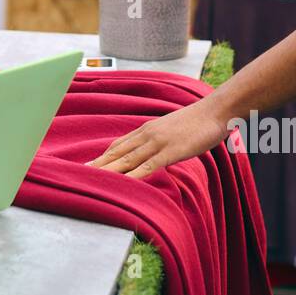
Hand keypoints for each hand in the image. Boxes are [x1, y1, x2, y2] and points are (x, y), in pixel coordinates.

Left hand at [85, 101, 231, 177]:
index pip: (119, 144)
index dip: (103, 156)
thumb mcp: (172, 130)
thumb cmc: (197, 122)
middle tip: (80, 174)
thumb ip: (160, 141)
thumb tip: (153, 153)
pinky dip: (134, 175)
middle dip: (99, 164)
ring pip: (128, 159)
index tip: (89, 165)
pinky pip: (148, 166)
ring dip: (110, 171)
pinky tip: (124, 183)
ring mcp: (158, 142)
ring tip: (93, 180)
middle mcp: (147, 134)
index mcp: (147, 130)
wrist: (215, 111)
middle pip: (117, 152)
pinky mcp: (170, 151)